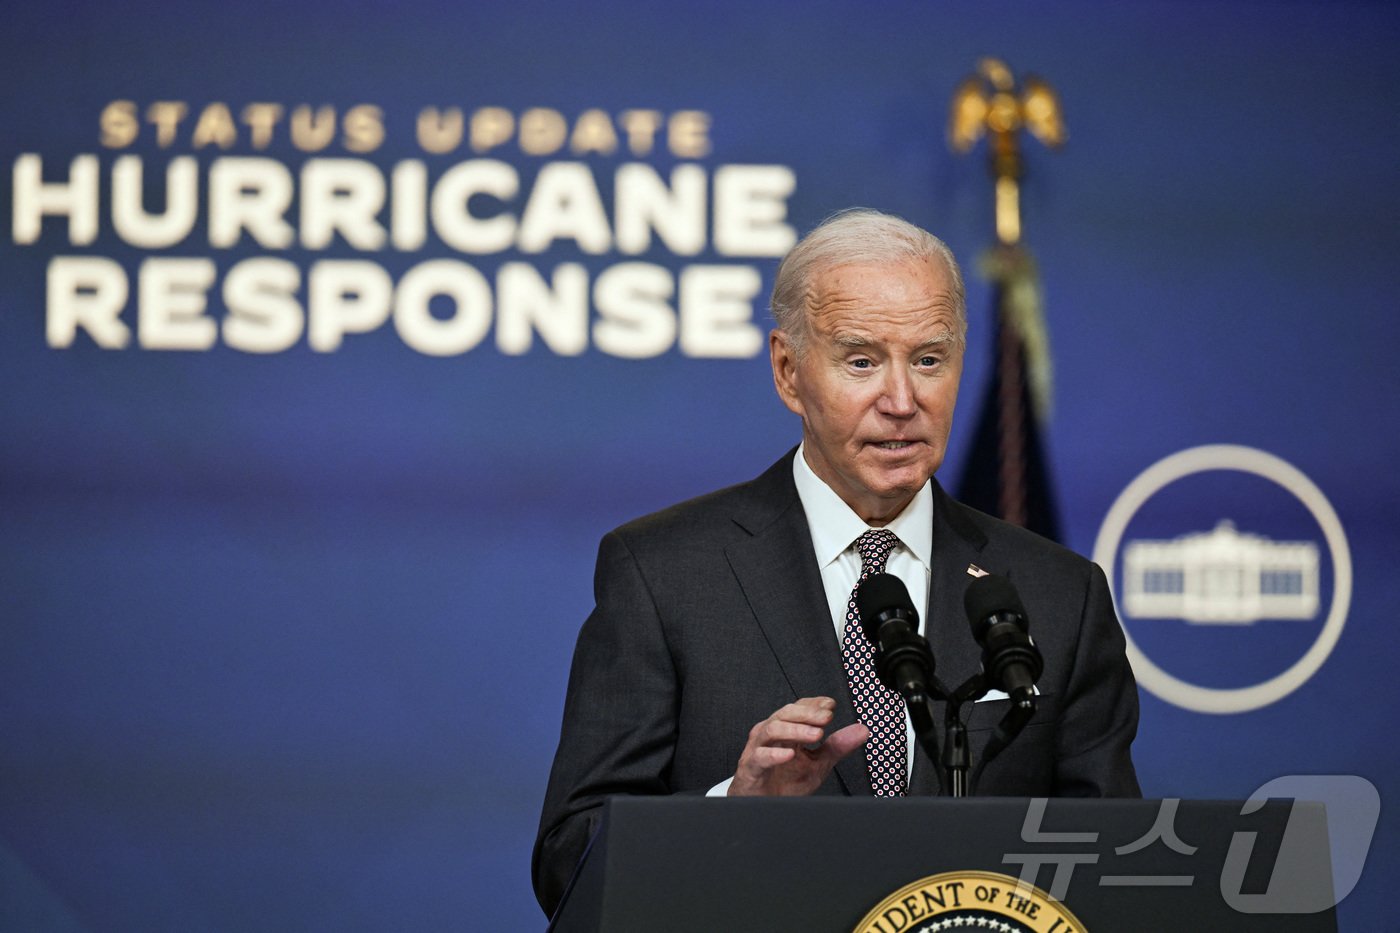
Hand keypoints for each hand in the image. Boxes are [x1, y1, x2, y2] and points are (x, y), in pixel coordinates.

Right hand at [727, 697, 868, 796]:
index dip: (813, 704)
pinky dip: (775, 755)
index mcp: (785, 729)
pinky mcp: (751, 768)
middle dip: (807, 713)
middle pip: (785, 713)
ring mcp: (758, 749)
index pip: (798, 708)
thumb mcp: (818, 763)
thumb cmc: (785, 782)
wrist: (765, 807)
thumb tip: (862, 731)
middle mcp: (770, 734)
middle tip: (826, 717)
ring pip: (772, 730)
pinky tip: (790, 755)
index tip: (831, 705)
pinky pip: (760, 757)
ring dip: (795, 730)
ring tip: (816, 734)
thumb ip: (837, 746)